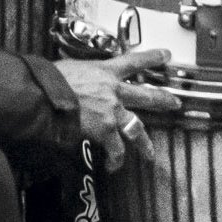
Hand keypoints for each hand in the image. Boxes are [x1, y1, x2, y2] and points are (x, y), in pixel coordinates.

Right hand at [53, 49, 180, 171]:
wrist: (45, 94)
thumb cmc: (52, 79)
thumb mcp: (72, 67)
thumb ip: (84, 75)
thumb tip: (78, 80)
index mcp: (105, 70)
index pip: (134, 60)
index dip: (152, 57)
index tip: (166, 55)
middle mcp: (114, 89)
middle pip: (146, 95)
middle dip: (163, 100)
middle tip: (175, 103)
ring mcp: (112, 111)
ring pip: (137, 128)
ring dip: (145, 144)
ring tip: (150, 154)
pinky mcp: (106, 130)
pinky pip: (116, 149)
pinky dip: (115, 160)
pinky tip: (113, 166)